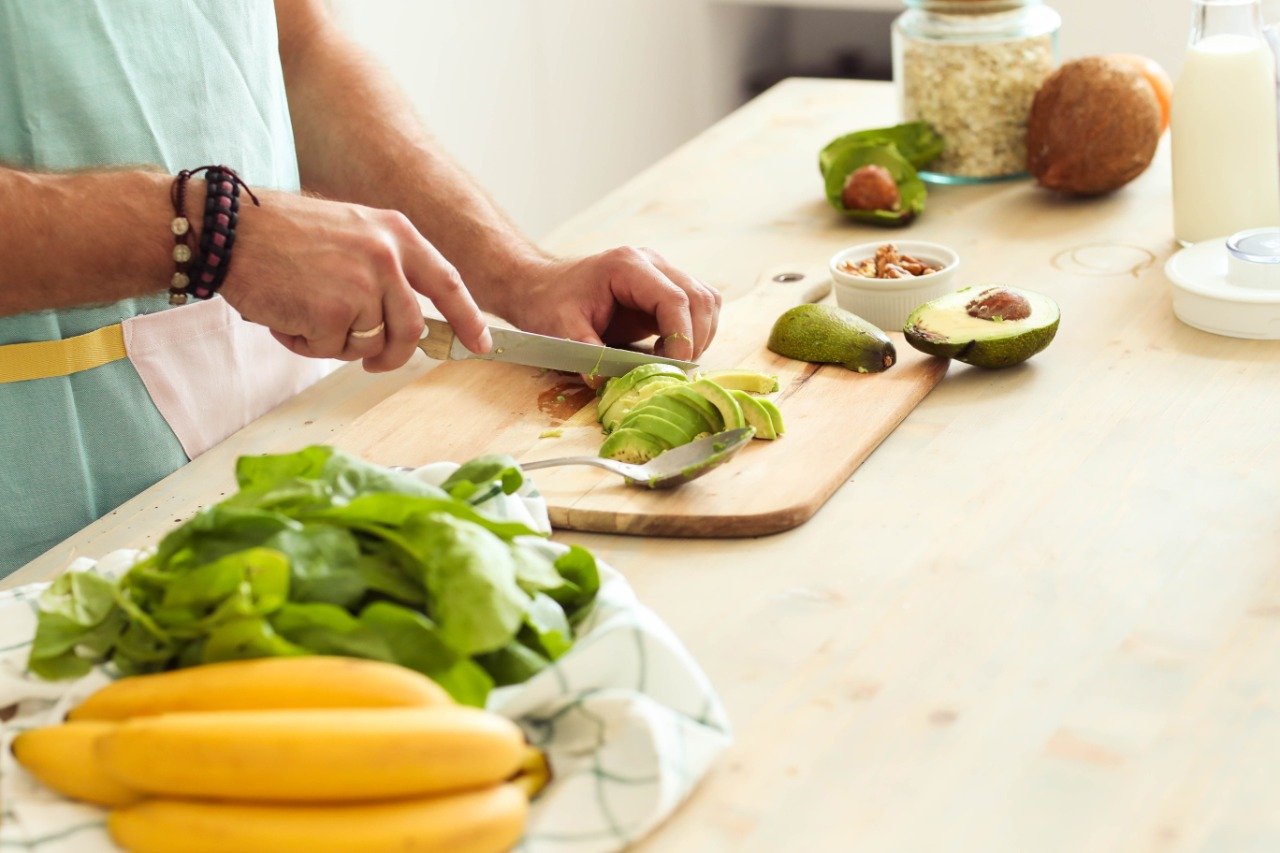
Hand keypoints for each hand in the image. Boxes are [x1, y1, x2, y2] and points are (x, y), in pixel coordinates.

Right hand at [220, 192, 490, 371]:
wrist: (227, 230)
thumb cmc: (281, 235)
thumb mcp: (350, 232)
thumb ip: (384, 267)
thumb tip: (412, 319)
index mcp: (396, 233)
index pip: (447, 281)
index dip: (468, 316)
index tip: (481, 342)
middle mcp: (386, 256)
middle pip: (412, 329)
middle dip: (393, 354)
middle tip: (372, 363)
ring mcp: (362, 284)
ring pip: (369, 344)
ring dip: (336, 343)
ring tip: (304, 311)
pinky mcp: (333, 312)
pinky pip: (330, 350)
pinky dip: (305, 343)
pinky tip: (285, 313)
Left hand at [502, 247, 721, 368]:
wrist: (543, 287)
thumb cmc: (550, 302)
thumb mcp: (561, 327)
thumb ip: (585, 351)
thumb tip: (603, 381)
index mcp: (628, 266)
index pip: (675, 299)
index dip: (682, 336)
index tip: (674, 367)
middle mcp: (652, 263)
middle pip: (700, 298)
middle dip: (695, 339)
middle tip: (674, 369)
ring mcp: (662, 273)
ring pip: (706, 302)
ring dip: (700, 336)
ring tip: (670, 360)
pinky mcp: (665, 290)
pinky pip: (698, 308)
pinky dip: (695, 332)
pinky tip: (670, 351)